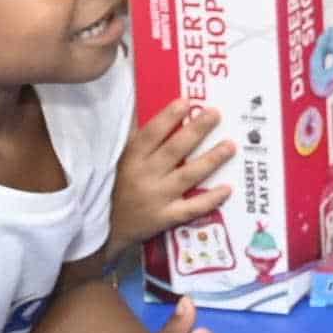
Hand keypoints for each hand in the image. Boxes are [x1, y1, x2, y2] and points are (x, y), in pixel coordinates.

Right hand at [107, 99, 229, 251]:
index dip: (167, 117)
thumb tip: (163, 116)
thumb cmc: (117, 187)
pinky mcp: (164, 218)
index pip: (150, 134)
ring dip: (211, 160)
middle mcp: (143, 177)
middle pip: (174, 150)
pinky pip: (190, 208)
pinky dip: (210, 199)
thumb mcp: (120, 162)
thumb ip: (138, 142)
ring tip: (230, 145)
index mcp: (130, 160)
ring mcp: (155, 198)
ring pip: (187, 176)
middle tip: (216, 114)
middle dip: (197, 130)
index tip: (186, 103)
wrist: (102, 229)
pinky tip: (227, 188)